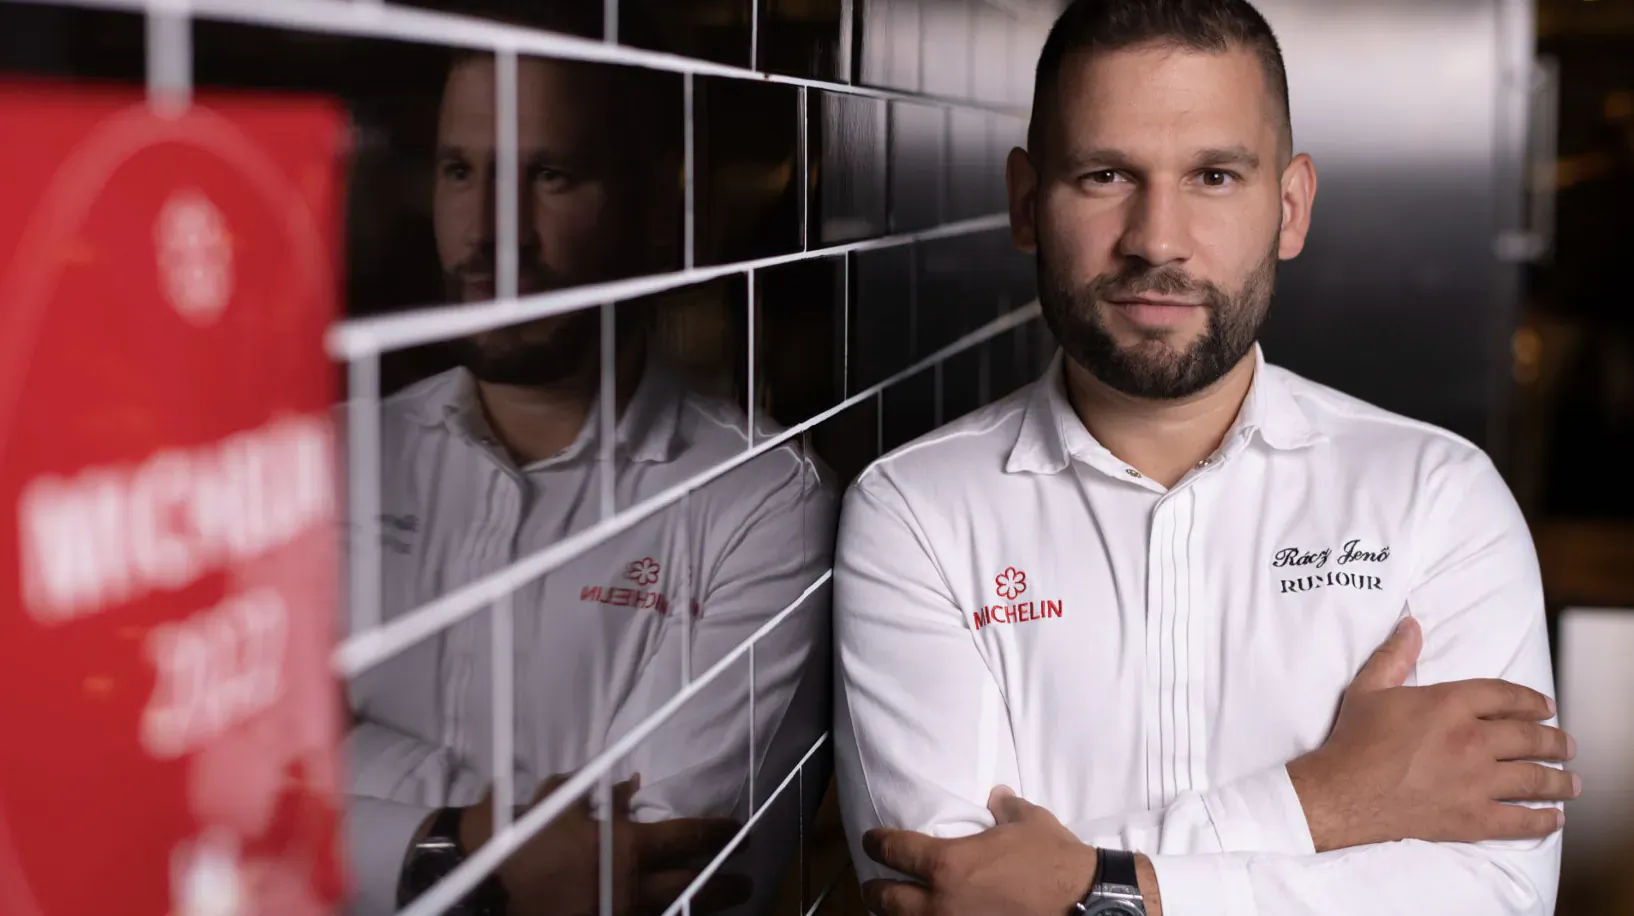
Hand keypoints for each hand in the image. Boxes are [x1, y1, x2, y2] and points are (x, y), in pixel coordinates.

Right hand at [460, 774, 749, 915]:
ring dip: (705, 908)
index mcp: (624, 847)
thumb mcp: (557, 802)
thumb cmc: (521, 839)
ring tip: (728, 903)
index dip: (718, 832)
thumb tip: (633, 786)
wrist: (480, 887)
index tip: (739, 830)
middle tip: (748, 878)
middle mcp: (631, 887)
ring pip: (675, 914)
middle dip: (725, 882)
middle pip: (693, 885)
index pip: (688, 837)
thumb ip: (597, 790)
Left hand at [860, 786, 1098, 915]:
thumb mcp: (1028, 821)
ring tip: (894, 910)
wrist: (1083, 902)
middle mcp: (940, 901)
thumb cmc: (1053, 859)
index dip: (876, 843)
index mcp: (947, 863)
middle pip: (885, 899)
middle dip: (874, 890)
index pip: (894, 850)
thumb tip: (996, 795)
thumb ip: (1005, 806)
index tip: (871, 841)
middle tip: (873, 884)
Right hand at [1287, 616, 1579, 850]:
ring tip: (1571, 782)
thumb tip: (1410, 624)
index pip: (1505, 696)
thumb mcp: (1370, 688)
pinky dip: (1542, 820)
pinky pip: (1520, 820)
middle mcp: (1471, 741)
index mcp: (1449, 704)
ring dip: (1558, 780)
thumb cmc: (1354, 739)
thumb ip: (1396, 655)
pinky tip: (1553, 818)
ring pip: (1533, 779)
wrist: (1343, 792)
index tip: (1546, 707)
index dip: (1532, 701)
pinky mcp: (1472, 818)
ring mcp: (1476, 782)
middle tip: (1567, 745)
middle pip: (1529, 738)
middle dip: (1555, 741)